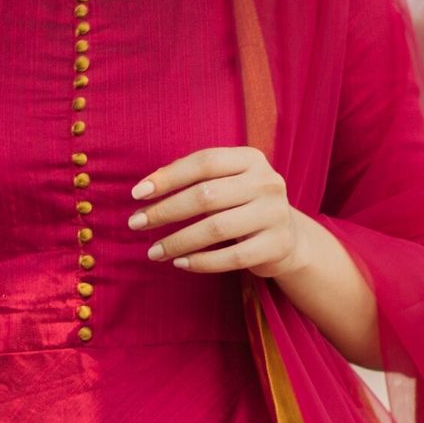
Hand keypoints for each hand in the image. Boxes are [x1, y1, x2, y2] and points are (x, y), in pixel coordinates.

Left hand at [127, 147, 320, 278]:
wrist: (287, 238)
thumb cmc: (242, 206)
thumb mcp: (225, 184)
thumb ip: (194, 179)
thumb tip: (148, 188)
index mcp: (251, 159)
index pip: (203, 162)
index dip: (168, 177)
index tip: (137, 194)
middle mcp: (267, 182)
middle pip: (206, 196)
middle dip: (165, 211)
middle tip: (136, 224)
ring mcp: (275, 214)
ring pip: (216, 229)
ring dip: (178, 241)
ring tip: (153, 251)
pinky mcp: (277, 245)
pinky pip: (232, 258)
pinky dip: (202, 262)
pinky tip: (180, 263)